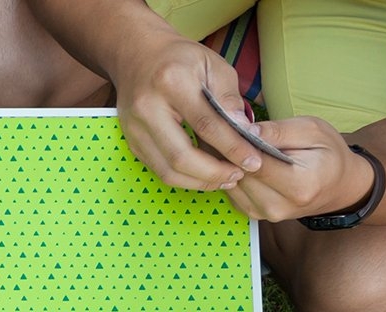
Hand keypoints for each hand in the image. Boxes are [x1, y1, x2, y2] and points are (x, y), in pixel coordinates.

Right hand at [108, 28, 262, 190]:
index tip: (253, 162)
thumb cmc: (180, 59)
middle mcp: (147, 109)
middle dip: (214, 173)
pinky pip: (159, 170)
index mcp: (171, 82)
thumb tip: (245, 134)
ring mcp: (134, 129)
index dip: (232, 148)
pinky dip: (185, 178)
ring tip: (224, 179)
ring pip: (168, 171)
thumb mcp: (213, 65)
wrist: (137, 55)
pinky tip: (204, 174)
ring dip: (199, 182)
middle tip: (238, 176)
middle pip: (181, 157)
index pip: (206, 125)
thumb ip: (229, 99)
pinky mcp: (132, 142)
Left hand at [222, 117, 374, 221]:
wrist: (337, 186)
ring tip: (233, 144)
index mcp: (298, 186)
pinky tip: (239, 160)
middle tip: (227, 132)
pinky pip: (232, 192)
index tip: (232, 127)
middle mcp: (278, 206)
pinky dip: (232, 175)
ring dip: (229, 165)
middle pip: (241, 175)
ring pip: (232, 184)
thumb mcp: (312, 130)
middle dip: (232, 154)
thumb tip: (246, 130)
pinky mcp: (253, 214)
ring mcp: (263, 214)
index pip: (256, 164)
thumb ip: (278, 131)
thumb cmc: (328, 154)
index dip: (240, 144)